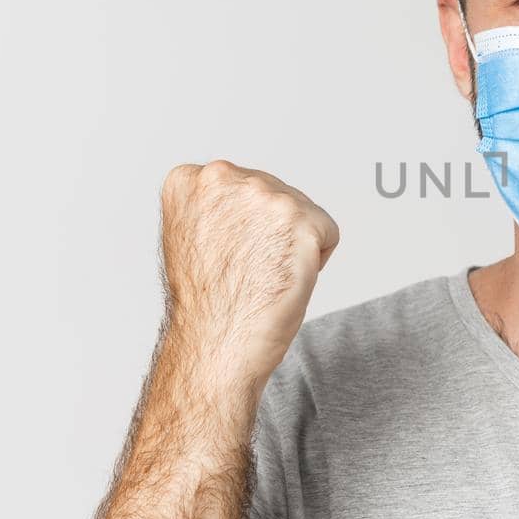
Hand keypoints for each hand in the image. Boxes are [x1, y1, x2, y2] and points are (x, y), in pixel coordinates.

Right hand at [157, 159, 339, 393]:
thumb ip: (218, 207)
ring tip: (263, 274)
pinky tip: (286, 277)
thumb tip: (247, 200)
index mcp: (190, 179)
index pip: (243, 187)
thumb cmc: (208, 303)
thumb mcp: (195, 236)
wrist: (216, 343)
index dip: (243, 228)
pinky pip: (328, 232)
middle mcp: (223, 176)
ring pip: (303, 212)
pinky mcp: (299, 217)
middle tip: (246, 269)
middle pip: (277, 194)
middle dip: (272, 232)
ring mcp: (262, 194)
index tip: (225, 254)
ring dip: (294, 244)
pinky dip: (318, 260)